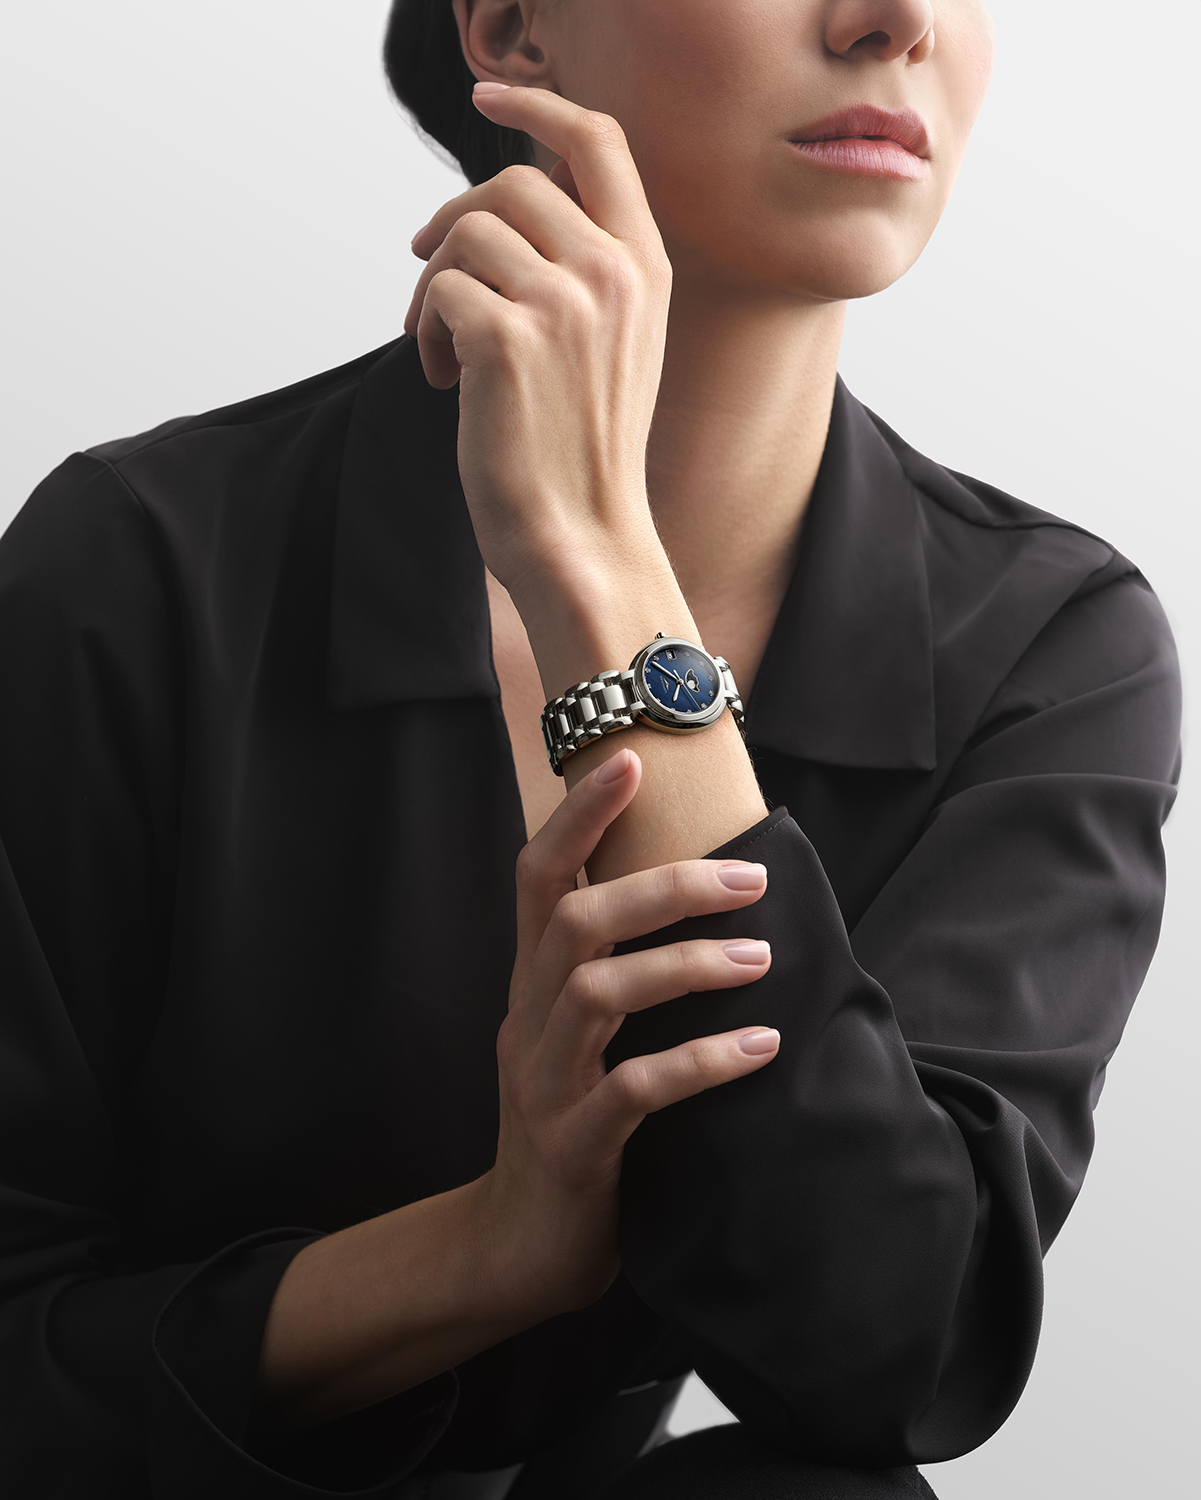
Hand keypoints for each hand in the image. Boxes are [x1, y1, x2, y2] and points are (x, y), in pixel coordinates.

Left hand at [404, 84, 672, 598]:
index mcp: (646, 268)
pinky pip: (438, 292)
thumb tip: (501, 210)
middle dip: (453, 224)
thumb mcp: (613, 347)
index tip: (489, 97)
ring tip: (442, 352)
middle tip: (429, 276)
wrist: (582, 537)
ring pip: (465, 234)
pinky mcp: (508, 338)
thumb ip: (584, 271)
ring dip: (434, 288)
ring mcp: (564, 302)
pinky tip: (443, 382)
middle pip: (508, 185)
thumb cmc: (585, 453)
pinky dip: (424, 333)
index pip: (598, 144)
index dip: (539, 109)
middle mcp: (614, 272)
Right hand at [476, 747, 778, 1321]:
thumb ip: (610, 972)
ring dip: (688, 966)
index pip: (537, 876)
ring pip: (600, 994)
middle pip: (576, 921)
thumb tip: (695, 899)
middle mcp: (526, 1018)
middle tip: (751, 877)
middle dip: (663, 887)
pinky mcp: (572, 1145)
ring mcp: (543, 1081)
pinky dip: (701, 1062)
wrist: (518, 1242)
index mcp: (530, 983)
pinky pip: (634, 1091)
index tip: (630, 760)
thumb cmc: (569, 1120)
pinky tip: (762, 1050)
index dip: (578, 816)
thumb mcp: (575, 1035)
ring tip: (762, 961)